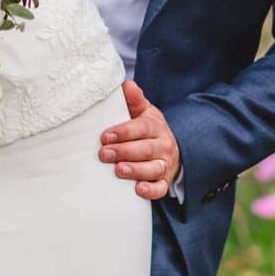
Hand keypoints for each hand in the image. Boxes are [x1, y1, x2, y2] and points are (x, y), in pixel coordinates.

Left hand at [100, 80, 179, 200]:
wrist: (170, 149)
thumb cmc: (148, 130)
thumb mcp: (144, 112)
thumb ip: (134, 100)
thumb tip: (127, 85)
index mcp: (156, 126)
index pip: (142, 128)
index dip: (124, 132)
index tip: (105, 136)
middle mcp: (163, 145)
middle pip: (145, 149)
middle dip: (124, 151)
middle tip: (104, 154)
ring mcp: (164, 165)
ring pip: (152, 168)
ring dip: (135, 170)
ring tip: (118, 170)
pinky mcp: (164, 182)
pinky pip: (160, 188)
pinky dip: (150, 190)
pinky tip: (138, 190)